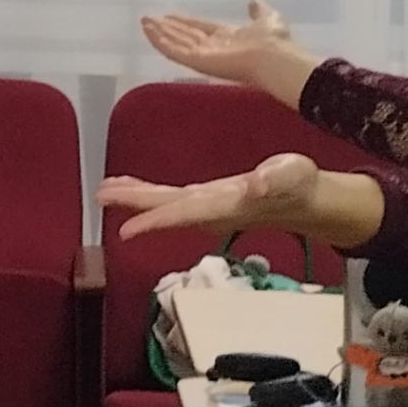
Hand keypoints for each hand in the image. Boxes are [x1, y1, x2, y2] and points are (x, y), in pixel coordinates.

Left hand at [100, 152, 320, 240]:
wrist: (307, 202)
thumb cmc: (300, 186)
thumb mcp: (293, 176)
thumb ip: (277, 180)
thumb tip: (257, 185)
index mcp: (227, 205)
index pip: (185, 214)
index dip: (156, 221)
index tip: (126, 231)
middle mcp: (210, 210)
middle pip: (167, 209)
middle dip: (134, 206)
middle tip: (100, 197)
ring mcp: (207, 206)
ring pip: (165, 203)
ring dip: (135, 199)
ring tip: (104, 191)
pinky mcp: (207, 198)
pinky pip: (171, 197)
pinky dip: (148, 193)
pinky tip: (130, 187)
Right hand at [140, 0, 299, 88]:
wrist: (273, 59)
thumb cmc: (272, 40)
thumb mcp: (267, 18)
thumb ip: (258, 11)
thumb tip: (253, 0)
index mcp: (228, 37)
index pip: (201, 29)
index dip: (185, 22)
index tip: (170, 15)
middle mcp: (213, 46)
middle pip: (185, 35)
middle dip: (167, 28)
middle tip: (149, 19)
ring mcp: (203, 55)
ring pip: (177, 42)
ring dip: (160, 32)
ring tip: (144, 22)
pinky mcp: (197, 61)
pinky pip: (174, 51)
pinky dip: (160, 41)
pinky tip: (148, 31)